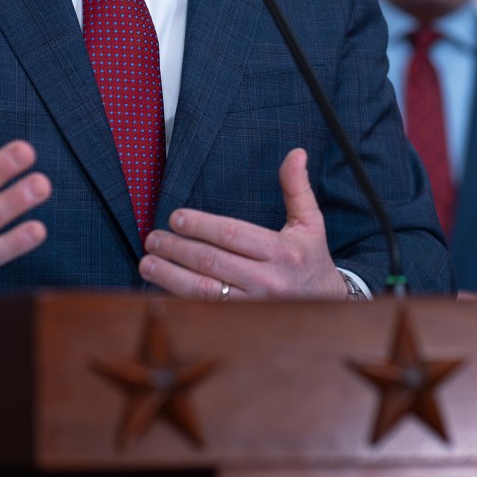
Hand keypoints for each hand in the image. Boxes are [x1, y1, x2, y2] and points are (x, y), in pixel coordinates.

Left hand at [140, 148, 349, 299]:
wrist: (329, 307)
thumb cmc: (311, 260)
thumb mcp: (310, 223)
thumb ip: (297, 188)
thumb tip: (295, 153)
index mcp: (283, 252)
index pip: (232, 235)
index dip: (200, 226)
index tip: (176, 218)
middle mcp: (268, 281)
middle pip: (212, 262)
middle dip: (177, 249)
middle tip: (154, 239)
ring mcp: (255, 306)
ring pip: (204, 291)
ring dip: (170, 276)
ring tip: (148, 263)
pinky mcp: (244, 323)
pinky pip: (206, 311)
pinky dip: (181, 299)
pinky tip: (162, 288)